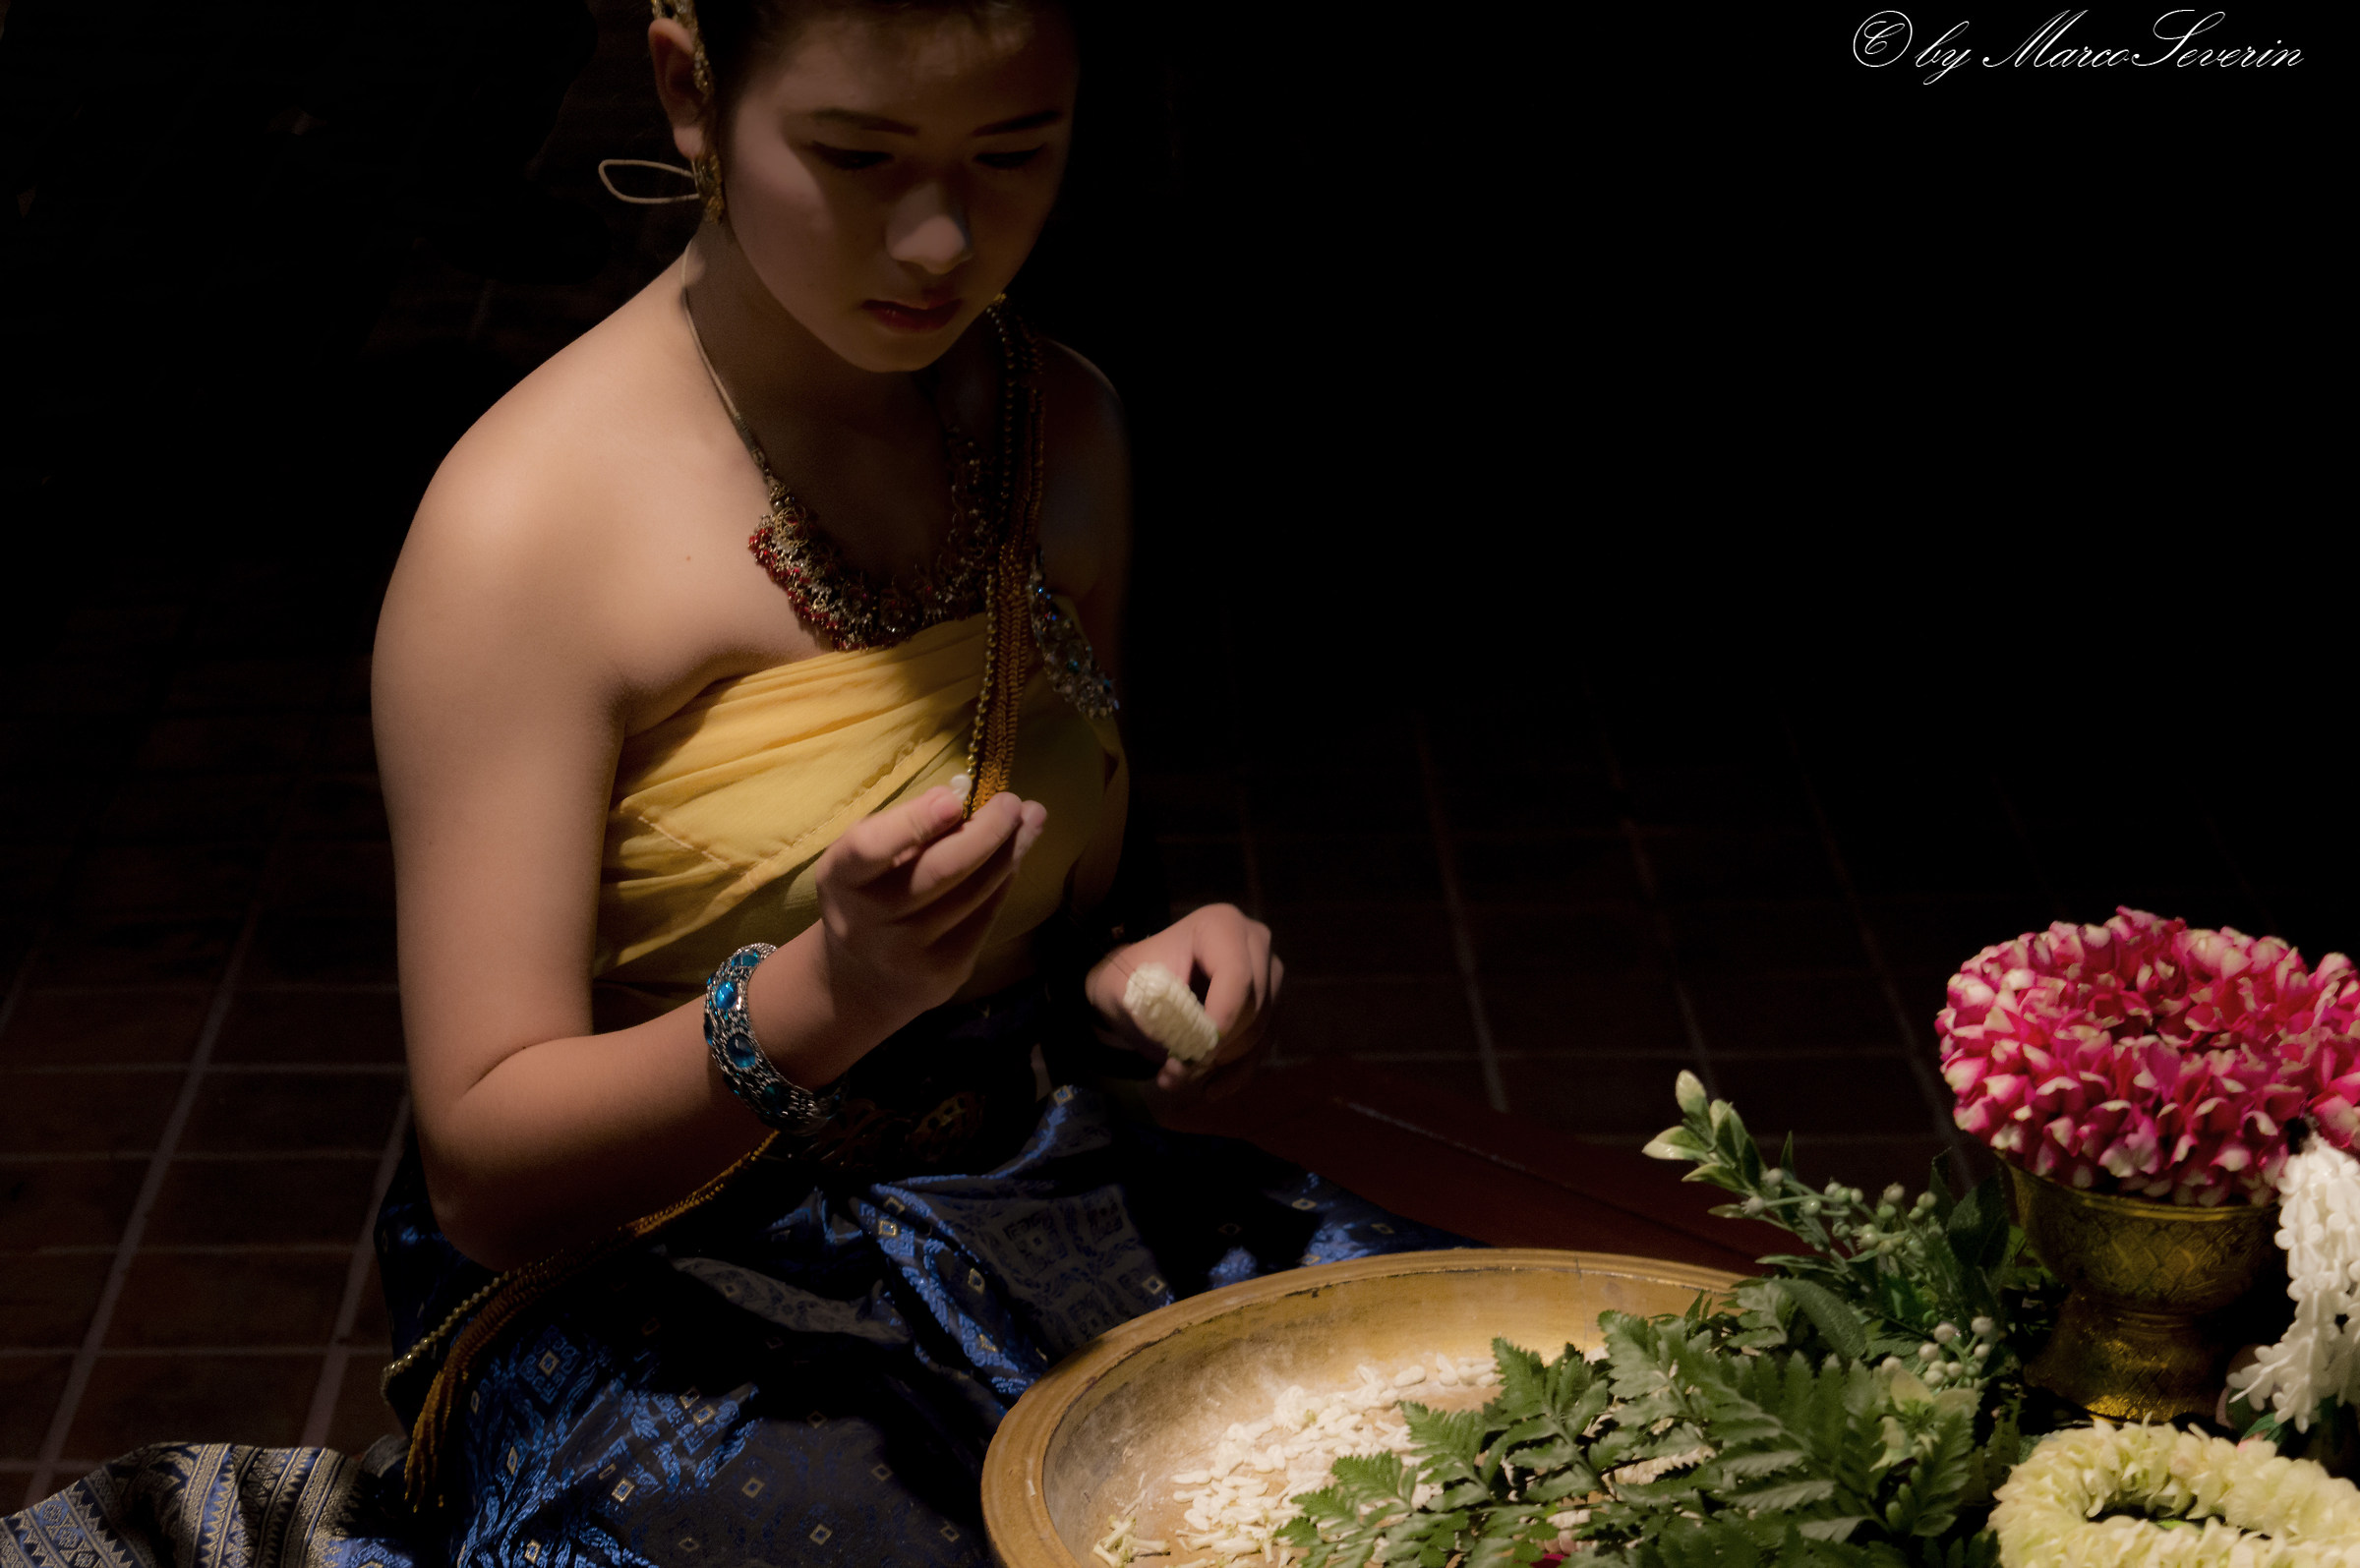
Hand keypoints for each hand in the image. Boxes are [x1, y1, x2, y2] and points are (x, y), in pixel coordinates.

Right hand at [812, 786, 1049, 1026]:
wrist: (860, 980)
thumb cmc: (865, 895)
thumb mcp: (861, 859)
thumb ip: (899, 827)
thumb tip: (955, 798)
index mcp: (841, 880)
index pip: (872, 848)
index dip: (915, 822)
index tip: (954, 798)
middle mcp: (869, 921)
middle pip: (940, 871)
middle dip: (987, 832)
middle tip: (1013, 803)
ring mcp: (909, 952)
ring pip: (974, 893)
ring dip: (1011, 851)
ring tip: (1033, 818)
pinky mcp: (945, 971)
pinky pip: (986, 916)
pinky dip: (1005, 880)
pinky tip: (1015, 855)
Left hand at [1084, 903, 1283, 1100]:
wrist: (1136, 986)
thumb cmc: (1132, 979)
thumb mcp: (1130, 992)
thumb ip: (1159, 1017)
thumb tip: (1188, 1054)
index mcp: (1221, 925)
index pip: (1236, 976)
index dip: (1220, 1018)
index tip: (1190, 1055)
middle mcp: (1255, 944)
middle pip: (1254, 1005)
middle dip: (1215, 1046)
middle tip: (1174, 1071)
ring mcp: (1267, 976)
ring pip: (1261, 1030)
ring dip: (1221, 1063)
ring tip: (1176, 1077)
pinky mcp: (1270, 1007)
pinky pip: (1263, 1046)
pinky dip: (1236, 1073)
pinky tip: (1209, 1089)